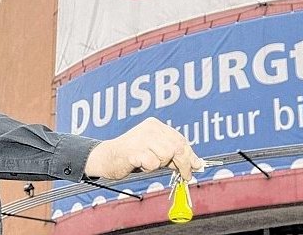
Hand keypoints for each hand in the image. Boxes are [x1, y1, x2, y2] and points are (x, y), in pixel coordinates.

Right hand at [84, 117, 202, 180]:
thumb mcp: (155, 153)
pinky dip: (149, 168)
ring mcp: (142, 138)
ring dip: (160, 164)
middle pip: (177, 146)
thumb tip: (195, 164)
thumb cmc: (132, 156)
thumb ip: (173, 157)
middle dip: (184, 163)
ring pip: (166, 155)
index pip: (180, 139)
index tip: (197, 166)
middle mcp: (150, 128)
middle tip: (186, 175)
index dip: (190, 155)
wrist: (106, 158)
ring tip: (147, 163)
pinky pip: (152, 163)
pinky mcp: (134, 150)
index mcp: (156, 126)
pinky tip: (139, 164)